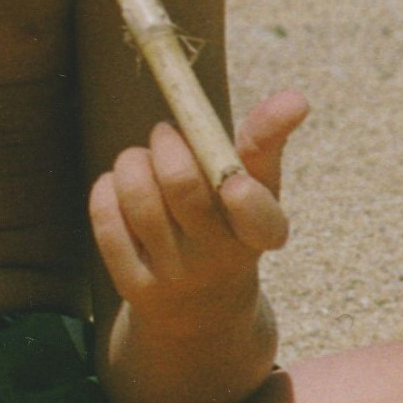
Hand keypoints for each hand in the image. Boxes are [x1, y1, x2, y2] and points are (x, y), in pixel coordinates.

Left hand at [90, 92, 308, 324]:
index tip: (236, 182)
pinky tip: (120, 186)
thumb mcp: (258, 188)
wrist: (199, 304)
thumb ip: (267, 142)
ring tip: (140, 159)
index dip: (247, 199)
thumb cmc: (229, 222)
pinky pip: (107, 219)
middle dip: (166, 144)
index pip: (260, 219)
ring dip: (132, 161)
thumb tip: (294, 98)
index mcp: (261, 234)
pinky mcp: (134, 286)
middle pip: (182, 186)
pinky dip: (108, 188)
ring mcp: (176, 277)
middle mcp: (221, 261)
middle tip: (164, 133)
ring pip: (139, 197)